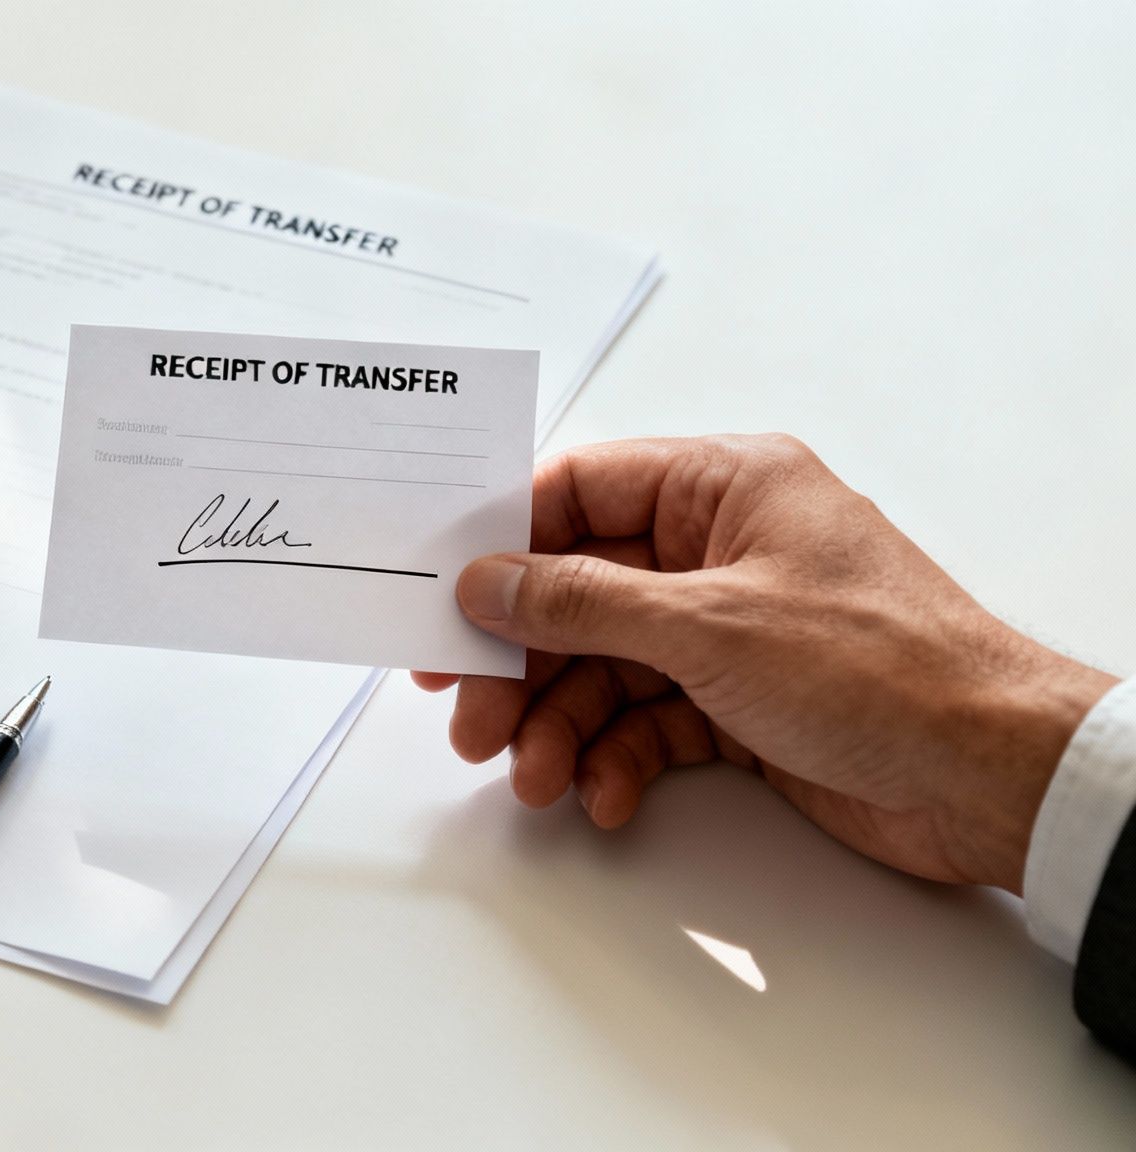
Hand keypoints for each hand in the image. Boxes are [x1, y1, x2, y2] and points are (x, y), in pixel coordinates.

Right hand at [413, 434, 1115, 892]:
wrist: (991, 777)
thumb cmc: (886, 669)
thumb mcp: (707, 625)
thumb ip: (582, 601)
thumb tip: (490, 580)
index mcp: (726, 487)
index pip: (582, 491)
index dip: (505, 544)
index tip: (446, 596)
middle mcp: (723, 550)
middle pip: (581, 594)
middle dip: (522, 661)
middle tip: (470, 716)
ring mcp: (732, 630)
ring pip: (606, 668)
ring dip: (560, 725)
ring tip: (533, 776)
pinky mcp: (742, 704)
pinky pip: (647, 722)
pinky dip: (616, 759)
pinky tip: (603, 794)